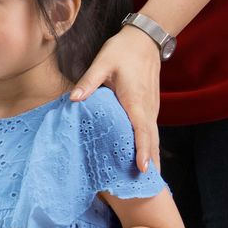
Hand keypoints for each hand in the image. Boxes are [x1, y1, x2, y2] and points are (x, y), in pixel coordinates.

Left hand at [70, 26, 162, 171]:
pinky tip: (144, 159)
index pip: (142, 129)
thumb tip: (73, 98)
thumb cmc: (122, 50)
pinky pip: (151, 130)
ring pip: (154, 136)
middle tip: (146, 187)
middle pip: (152, 140)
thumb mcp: (102, 62)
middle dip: (151, 162)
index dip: (143, 150)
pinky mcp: (150, 107)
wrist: (145, 40)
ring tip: (147, 181)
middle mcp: (147, 107)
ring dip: (152, 156)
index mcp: (135, 99)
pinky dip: (150, 146)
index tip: (143, 169)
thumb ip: (89, 81)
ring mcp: (151, 108)